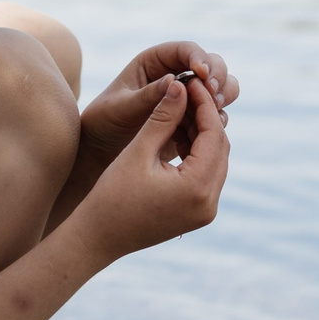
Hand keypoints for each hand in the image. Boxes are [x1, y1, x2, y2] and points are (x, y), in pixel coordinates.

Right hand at [65, 74, 229, 261]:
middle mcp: (209, 203)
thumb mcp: (137, 151)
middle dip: (206, 117)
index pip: (214, 134)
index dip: (203, 104)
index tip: (189, 82)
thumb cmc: (111, 195)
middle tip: (187, 92)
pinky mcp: (198, 214)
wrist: (98, 238)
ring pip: (216, 160)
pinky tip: (178, 135)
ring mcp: (206, 211)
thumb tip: (180, 86)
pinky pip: (207, 176)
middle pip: (220, 147)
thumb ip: (163, 118)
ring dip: (202, 134)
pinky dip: (197, 154)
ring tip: (181, 110)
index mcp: (196, 188)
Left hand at [78, 39, 238, 163]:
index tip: (203, 75)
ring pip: (221, 88)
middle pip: (213, 65)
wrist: (103, 148)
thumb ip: (146, 96)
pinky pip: (216, 115)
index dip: (199, 58)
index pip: (186, 50)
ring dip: (222, 97)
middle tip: (212, 95)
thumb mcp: (120, 107)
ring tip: (213, 112)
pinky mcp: (194, 118)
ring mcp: (189, 97)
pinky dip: (216, 121)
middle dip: (218, 78)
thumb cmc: (105, 120)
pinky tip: (204, 133)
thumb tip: (174, 81)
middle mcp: (177, 74)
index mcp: (156, 61)